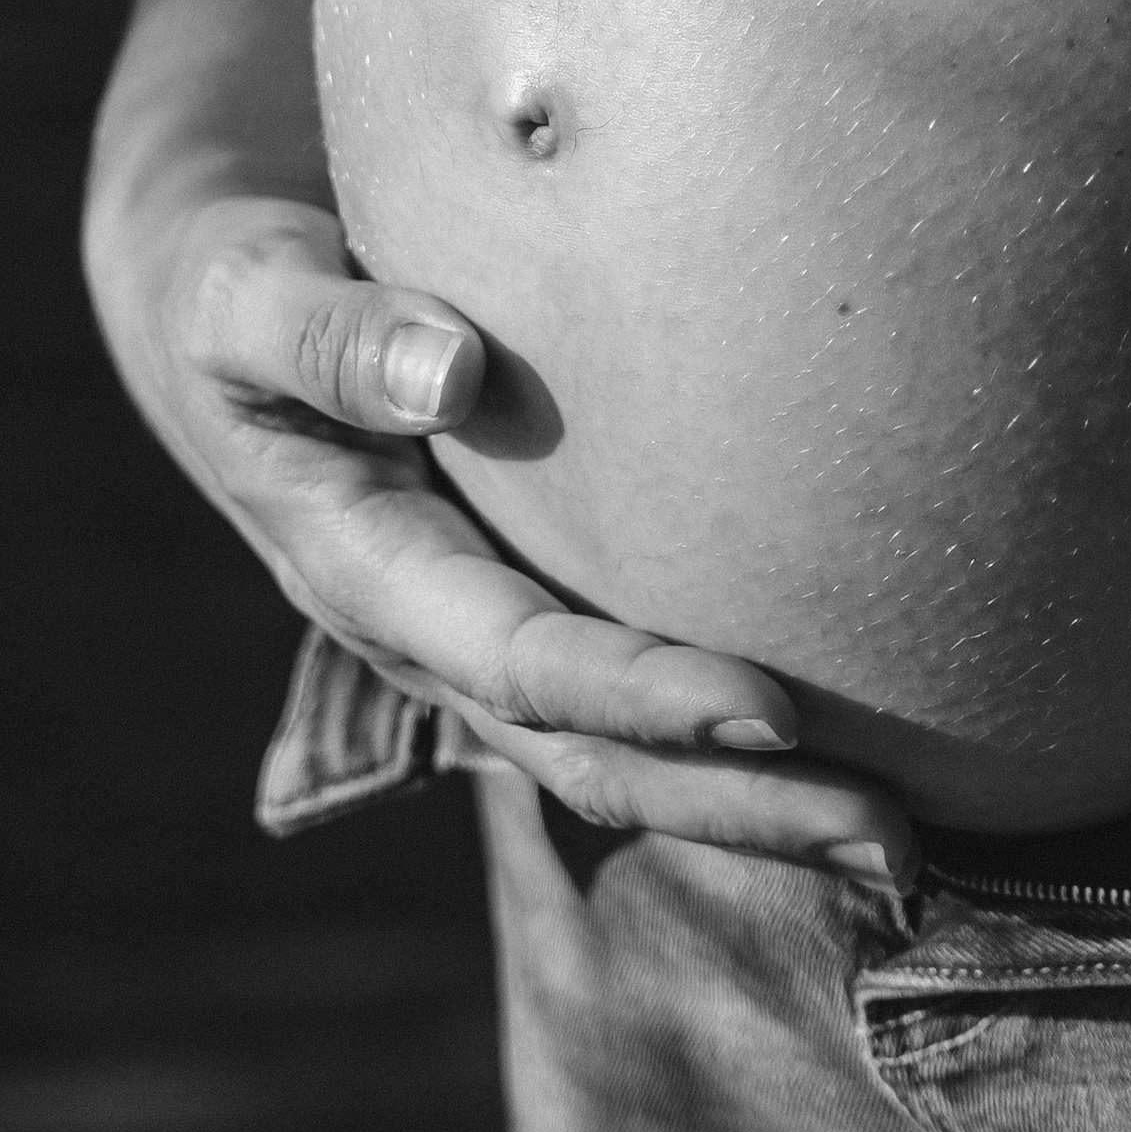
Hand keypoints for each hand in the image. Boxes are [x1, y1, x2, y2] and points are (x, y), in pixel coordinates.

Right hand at [85, 0, 915, 887]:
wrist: (223, 314)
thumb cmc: (240, 284)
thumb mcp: (245, 292)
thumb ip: (329, 332)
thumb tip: (452, 368)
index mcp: (363, 567)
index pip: (524, 659)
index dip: (644, 693)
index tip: (773, 710)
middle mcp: (430, 634)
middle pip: (592, 755)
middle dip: (738, 806)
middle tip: (895, 842)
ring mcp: (481, 634)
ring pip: (621, 757)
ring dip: (759, 809)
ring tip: (907, 847)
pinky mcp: (526, 601)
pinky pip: (629, 708)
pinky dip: (733, 753)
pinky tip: (851, 763)